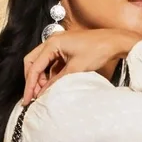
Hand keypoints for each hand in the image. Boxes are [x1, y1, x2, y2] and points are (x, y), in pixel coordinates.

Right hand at [22, 28, 141, 103]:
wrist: (114, 42)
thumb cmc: (98, 50)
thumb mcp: (76, 69)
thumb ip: (57, 82)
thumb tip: (43, 93)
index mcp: (52, 43)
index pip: (35, 66)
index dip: (30, 85)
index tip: (28, 99)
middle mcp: (52, 41)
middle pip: (33, 62)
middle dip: (32, 80)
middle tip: (32, 96)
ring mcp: (58, 45)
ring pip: (41, 63)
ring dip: (41, 78)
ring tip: (44, 93)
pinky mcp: (64, 50)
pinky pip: (51, 63)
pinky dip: (50, 75)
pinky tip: (52, 86)